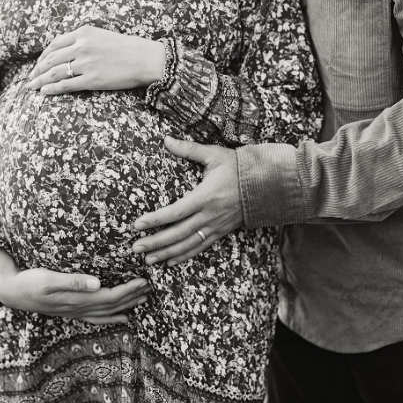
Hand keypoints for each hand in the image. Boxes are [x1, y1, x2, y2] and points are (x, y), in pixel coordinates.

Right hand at [0, 249, 149, 323]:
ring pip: (107, 312)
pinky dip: (112, 317)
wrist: (11, 292)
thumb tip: (97, 283)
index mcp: (77, 300)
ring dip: (127, 305)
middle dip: (133, 296)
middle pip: (113, 304)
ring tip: (144, 298)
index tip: (144, 281)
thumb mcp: (48, 279)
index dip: (128, 290)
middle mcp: (79, 308)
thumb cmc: (29, 281)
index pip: (110, 296)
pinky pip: (97, 317)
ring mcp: (75, 311)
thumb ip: (73, 282)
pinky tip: (123, 316)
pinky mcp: (71, 309)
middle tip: (152, 286)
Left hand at [28, 26, 165, 93]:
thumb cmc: (128, 48)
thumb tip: (68, 51)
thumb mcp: (103, 36)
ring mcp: (86, 63)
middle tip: (30, 78)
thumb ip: (84, 41)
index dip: (43, 56)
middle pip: (51, 58)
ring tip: (32, 87)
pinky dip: (52, 89)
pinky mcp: (91, 79)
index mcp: (84, 33)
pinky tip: (44, 92)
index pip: (55, 44)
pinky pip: (66, 85)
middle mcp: (81, 46)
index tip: (38, 64)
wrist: (146, 59)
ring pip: (54, 72)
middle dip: (37, 69)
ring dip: (40, 80)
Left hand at [132, 136, 242, 265]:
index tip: (137, 225)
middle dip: (155, 242)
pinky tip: (170, 263)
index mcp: (205, 196)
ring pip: (188, 245)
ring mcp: (216, 226)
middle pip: (178, 233)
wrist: (266, 183)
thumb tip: (166, 139)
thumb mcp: (214, 154)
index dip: (155, 220)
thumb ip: (189, 149)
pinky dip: (184, 256)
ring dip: (167, 253)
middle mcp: (210, 215)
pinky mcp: (221, 232)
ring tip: (147, 260)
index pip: (175, 212)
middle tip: (135, 248)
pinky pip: (200, 247)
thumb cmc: (238, 166)